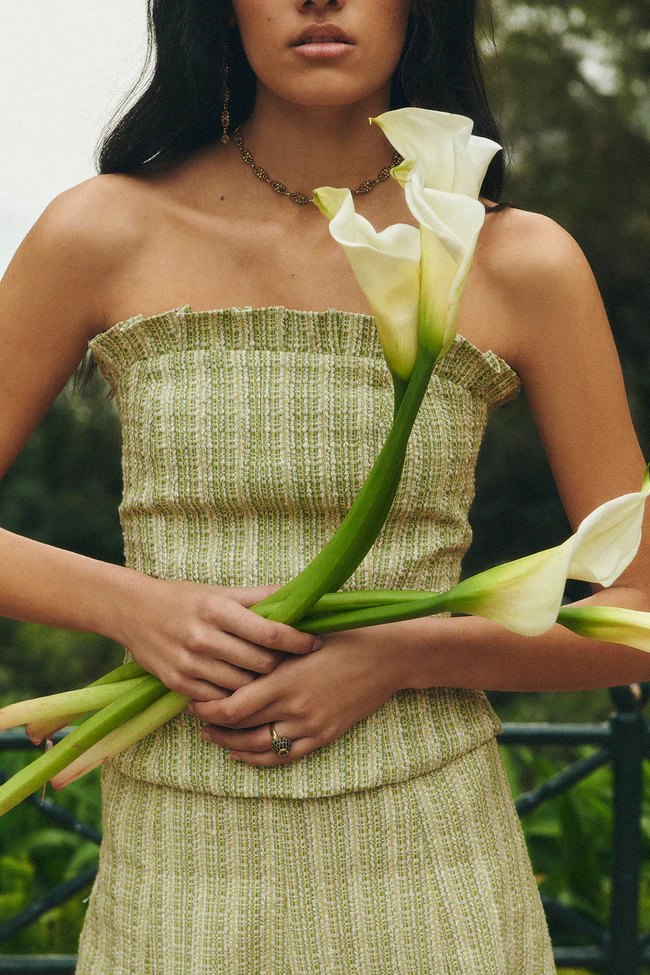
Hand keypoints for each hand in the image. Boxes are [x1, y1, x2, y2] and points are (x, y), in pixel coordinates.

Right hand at [115, 576, 322, 699]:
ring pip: (243, 685)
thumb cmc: (185, 599)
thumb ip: (259, 597)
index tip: (315, 644)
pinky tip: (237, 684)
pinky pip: (219, 699)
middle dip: (279, 664)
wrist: (133, 611)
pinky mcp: (177, 683)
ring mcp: (189, 663)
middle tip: (287, 660)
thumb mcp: (220, 592)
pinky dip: (232, 694)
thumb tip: (300, 595)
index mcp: (218, 610)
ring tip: (263, 673)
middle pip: (261, 663)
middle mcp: (203, 637)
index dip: (298, 641)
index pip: (269, 632)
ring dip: (257, 682)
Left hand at [189, 622, 407, 764]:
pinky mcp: (324, 735)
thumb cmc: (343, 635)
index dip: (207, 708)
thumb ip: (268, 646)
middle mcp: (295, 708)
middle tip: (195, 717)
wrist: (386, 656)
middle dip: (212, 725)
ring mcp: (311, 726)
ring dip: (231, 746)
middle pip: (240, 729)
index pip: (233, 706)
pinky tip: (244, 753)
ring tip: (213, 737)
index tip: (193, 700)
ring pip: (259, 748)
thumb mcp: (301, 636)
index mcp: (285, 680)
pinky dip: (260, 758)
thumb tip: (230, 645)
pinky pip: (286, 756)